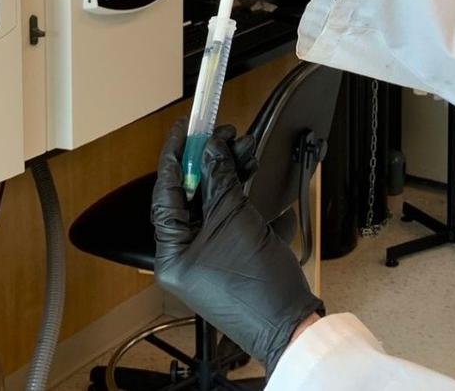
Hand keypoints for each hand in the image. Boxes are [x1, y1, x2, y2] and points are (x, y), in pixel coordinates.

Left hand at [151, 120, 323, 370]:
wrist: (289, 324)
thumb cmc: (257, 289)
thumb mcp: (236, 222)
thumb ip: (222, 181)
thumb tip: (214, 151)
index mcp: (170, 254)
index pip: (166, 193)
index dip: (176, 157)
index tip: (185, 130)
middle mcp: (182, 257)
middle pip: (189, 197)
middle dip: (208, 163)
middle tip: (221, 135)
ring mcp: (205, 258)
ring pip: (210, 204)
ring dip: (227, 176)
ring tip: (243, 150)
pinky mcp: (227, 257)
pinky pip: (226, 218)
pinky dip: (237, 196)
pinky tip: (247, 175)